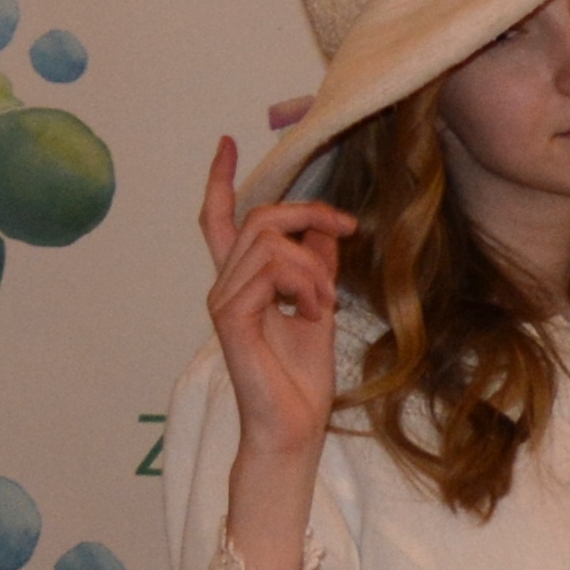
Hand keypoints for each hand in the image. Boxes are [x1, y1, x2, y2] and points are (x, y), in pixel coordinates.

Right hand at [199, 138, 349, 466]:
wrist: (293, 427)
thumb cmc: (301, 378)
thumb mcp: (319, 309)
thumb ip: (317, 268)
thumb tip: (326, 228)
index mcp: (244, 281)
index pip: (221, 219)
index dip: (222, 179)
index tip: (228, 141)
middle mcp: (226, 284)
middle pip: (259, 218)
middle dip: (309, 213)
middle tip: (348, 228)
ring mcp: (225, 299)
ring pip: (270, 242)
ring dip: (314, 266)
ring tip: (326, 302)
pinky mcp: (231, 316)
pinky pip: (269, 270)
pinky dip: (305, 283)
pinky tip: (315, 311)